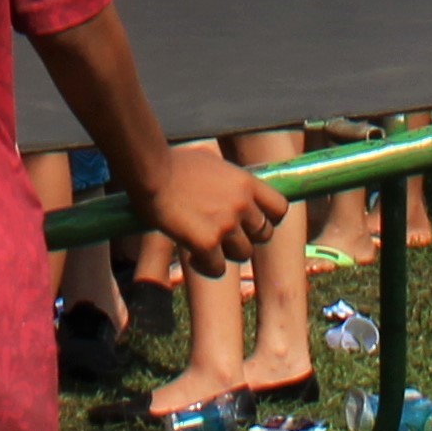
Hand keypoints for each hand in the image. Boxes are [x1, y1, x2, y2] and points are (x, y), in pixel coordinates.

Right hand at [132, 145, 286, 275]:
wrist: (151, 173)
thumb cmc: (173, 163)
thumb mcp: (210, 161)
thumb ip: (227, 177)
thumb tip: (228, 183)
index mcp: (246, 182)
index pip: (280, 208)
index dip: (269, 219)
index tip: (252, 221)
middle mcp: (242, 204)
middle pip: (264, 235)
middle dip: (246, 237)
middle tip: (224, 236)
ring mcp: (227, 225)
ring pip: (243, 254)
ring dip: (226, 253)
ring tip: (205, 245)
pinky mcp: (207, 243)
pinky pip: (218, 269)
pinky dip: (206, 266)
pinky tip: (192, 256)